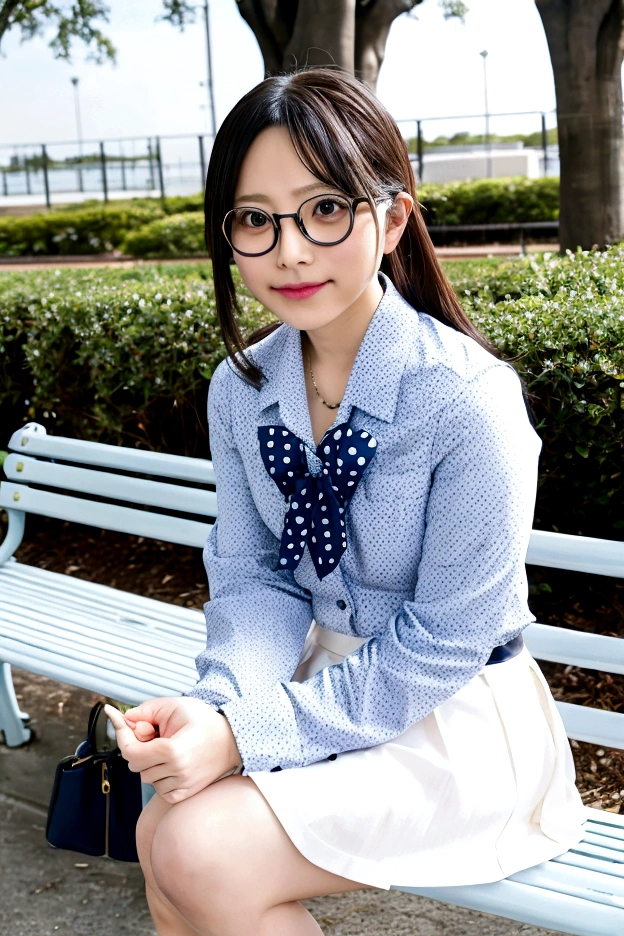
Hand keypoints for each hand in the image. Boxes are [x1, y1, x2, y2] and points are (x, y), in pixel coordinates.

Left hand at [104, 698, 241, 803]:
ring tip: (168, 749)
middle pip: (137, 766)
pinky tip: (173, 764)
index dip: (124, 737)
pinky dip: (161, 777)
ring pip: (147, 779)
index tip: (123, 724)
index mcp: (172, 750)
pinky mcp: (185, 794)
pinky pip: (160, 790)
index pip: (132, 753)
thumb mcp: (175, 706)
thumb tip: (125, 718)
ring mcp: (182, 785)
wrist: (231, 740)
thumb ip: (147, 710)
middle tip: (155, 735)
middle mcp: (178, 772)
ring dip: (151, 764)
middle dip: (140, 750)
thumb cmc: (203, 720)